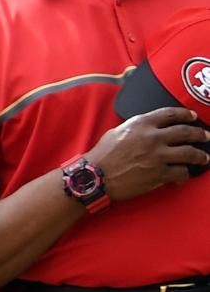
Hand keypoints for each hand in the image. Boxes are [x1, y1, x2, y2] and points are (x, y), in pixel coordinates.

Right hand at [89, 107, 209, 201]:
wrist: (93, 177)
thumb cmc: (101, 156)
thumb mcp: (117, 132)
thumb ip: (136, 128)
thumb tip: (147, 129)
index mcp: (142, 123)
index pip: (172, 114)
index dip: (186, 115)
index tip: (193, 117)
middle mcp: (153, 137)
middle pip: (186, 132)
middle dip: (199, 134)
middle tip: (205, 136)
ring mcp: (158, 156)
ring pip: (190, 153)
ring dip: (200, 155)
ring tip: (204, 158)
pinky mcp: (158, 174)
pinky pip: (180, 173)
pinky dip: (184, 175)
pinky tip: (183, 176)